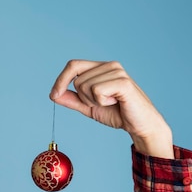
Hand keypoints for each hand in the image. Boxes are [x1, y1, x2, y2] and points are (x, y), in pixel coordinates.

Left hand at [49, 60, 173, 158]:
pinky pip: (97, 91)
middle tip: (102, 103)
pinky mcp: (123, 82)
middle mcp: (109, 65)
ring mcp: (117, 71)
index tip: (53, 95)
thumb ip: (72, 99)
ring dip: (94, 101)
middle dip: (83, 97)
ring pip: (86, 86)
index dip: (60, 79)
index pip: (73, 65)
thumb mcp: (89, 107)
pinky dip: (102, 102)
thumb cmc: (117, 113)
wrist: (139, 125)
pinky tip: (116, 102)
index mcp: (101, 68)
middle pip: (77, 79)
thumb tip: (54, 94)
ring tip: (111, 102)